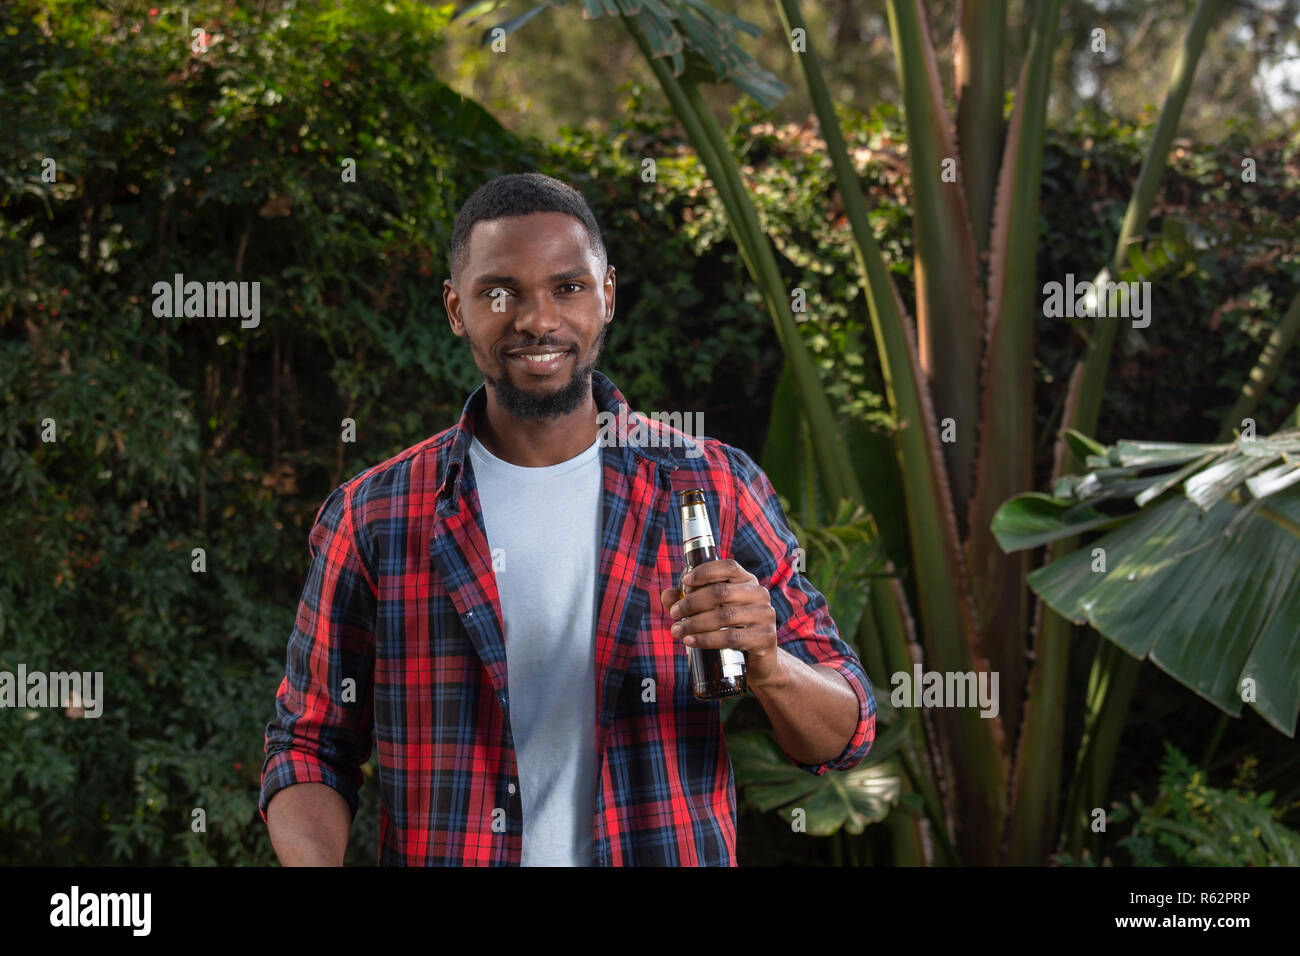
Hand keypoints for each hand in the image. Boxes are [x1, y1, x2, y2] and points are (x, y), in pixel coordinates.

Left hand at [658, 558, 782, 687]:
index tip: (684, 581)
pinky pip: (730, 637)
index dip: (705, 571)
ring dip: (695, 623)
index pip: (729, 567)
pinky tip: (690, 641)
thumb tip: (667, 594)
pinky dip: (706, 639)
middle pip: (721, 592)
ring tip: (677, 630)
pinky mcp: (764, 638)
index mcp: (747, 581)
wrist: (757, 662)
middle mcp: (759, 594)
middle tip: (674, 614)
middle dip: (692, 603)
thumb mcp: (710, 612)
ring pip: (724, 615)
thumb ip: (688, 601)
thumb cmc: (731, 630)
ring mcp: (765, 616)